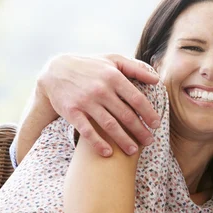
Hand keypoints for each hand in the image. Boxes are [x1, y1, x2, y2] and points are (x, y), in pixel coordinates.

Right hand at [37, 54, 160, 155]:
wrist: (56, 70)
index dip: (149, 114)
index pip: (137, 99)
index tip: (156, 125)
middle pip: (126, 115)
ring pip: (109, 125)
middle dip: (140, 130)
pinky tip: (108, 152)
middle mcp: (101, 90)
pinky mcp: (72, 111)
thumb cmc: (90, 65)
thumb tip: (156, 79)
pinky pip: (87, 131)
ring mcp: (86, 101)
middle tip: (149, 141)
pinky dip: (98, 143)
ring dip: (123, 140)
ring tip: (133, 150)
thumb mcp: (113, 60)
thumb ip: (135, 68)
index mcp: (113, 77)